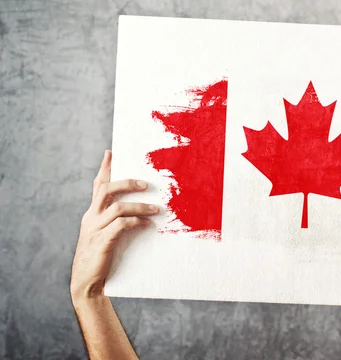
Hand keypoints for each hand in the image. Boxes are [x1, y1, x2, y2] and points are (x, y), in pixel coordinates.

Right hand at [70, 150, 158, 300]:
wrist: (87, 283)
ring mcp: (95, 229)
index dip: (104, 169)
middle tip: (146, 183)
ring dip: (140, 206)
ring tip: (157, 209)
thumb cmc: (101, 258)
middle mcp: (91, 218)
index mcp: (92, 214)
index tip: (111, 152)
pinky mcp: (102, 242)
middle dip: (126, 183)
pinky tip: (147, 224)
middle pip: (106, 190)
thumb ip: (117, 221)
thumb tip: (141, 211)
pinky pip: (121, 225)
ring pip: (117, 207)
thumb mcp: (105, 235)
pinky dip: (136, 222)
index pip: (97, 186)